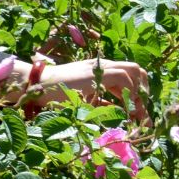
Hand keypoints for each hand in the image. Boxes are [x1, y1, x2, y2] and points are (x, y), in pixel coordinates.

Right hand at [22, 58, 149, 116]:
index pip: (129, 75)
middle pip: (137, 69)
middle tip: (139, 110)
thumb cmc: (52, 95)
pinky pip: (123, 77)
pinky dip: (128, 93)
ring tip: (134, 111)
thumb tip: (121, 113)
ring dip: (138, 92)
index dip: (137, 93)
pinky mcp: (95, 72)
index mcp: (99, 71)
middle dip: (143, 90)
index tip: (136, 112)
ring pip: (134, 70)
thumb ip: (102, 104)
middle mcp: (101, 65)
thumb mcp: (84, 100)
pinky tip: (124, 109)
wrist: (34, 85)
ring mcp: (98, 66)